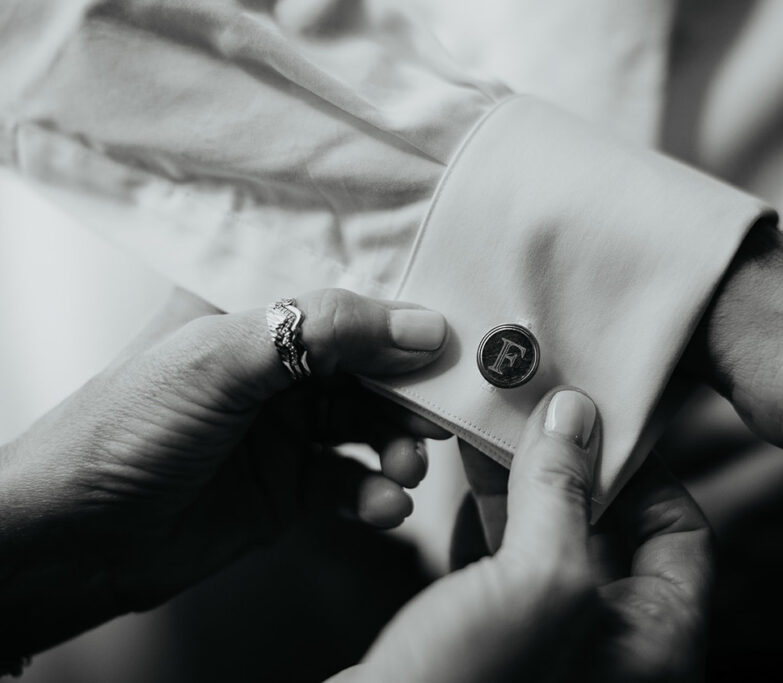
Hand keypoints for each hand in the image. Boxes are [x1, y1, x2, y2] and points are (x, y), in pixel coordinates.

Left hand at [0, 287, 448, 655]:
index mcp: (251, 308)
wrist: (73, 540)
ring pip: (372, 424)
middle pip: (372, 363)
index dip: (403, 310)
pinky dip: (377, 494)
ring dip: (400, 445)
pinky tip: (383, 506)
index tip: (456, 334)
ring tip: (406, 466)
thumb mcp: (223, 359)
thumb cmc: (125, 427)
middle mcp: (276, 363)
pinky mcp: (292, 485)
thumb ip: (324, 332)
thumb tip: (424, 325)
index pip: (344, 292)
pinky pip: (355, 482)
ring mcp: (287, 426)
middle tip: (443, 412)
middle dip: (412, 389)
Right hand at [333, 388, 712, 682]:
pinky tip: (464, 478)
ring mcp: (550, 647)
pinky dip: (489, 517)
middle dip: (574, 465)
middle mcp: (610, 648)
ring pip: (551, 542)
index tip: (600, 423)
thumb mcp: (536, 582)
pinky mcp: (492, 644)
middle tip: (541, 409)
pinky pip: (505, 566)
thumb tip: (575, 415)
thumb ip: (562, 494)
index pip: (681, 532)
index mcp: (653, 642)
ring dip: (526, 483)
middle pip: (613, 530)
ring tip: (497, 427)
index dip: (647, 471)